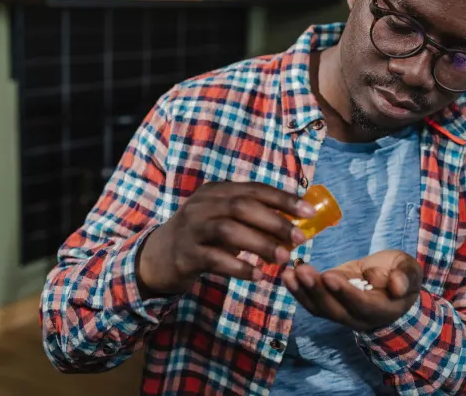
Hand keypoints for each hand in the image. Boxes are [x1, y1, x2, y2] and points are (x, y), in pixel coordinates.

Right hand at [137, 182, 315, 296]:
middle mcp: (202, 205)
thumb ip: (251, 218)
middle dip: (275, 221)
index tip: (309, 212)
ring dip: (260, 244)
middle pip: (242, 206)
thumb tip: (294, 226)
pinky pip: (214, 259)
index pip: (254, 189)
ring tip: (282, 259)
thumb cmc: (200, 238)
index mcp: (216, 192)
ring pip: (228, 230)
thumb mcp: (222, 219)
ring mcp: (191, 229)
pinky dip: (238, 267)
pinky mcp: (185, 255)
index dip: (283, 199)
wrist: (156, 258)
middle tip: (300, 240)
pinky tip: (257, 275)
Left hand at [282, 250, 422, 331]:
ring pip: (319, 308)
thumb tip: (397, 286)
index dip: (345, 293)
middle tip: (302, 270)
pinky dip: (297, 290)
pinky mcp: (328, 303)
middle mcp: (358, 317)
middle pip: (334, 310)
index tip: (330, 276)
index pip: (362, 305)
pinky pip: (311, 302)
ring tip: (289, 272)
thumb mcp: (410, 270)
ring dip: (302, 291)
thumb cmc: (401, 275)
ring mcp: (341, 313)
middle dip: (316, 291)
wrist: (390, 284)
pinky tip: (287, 275)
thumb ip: (406, 277)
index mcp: (382, 309)